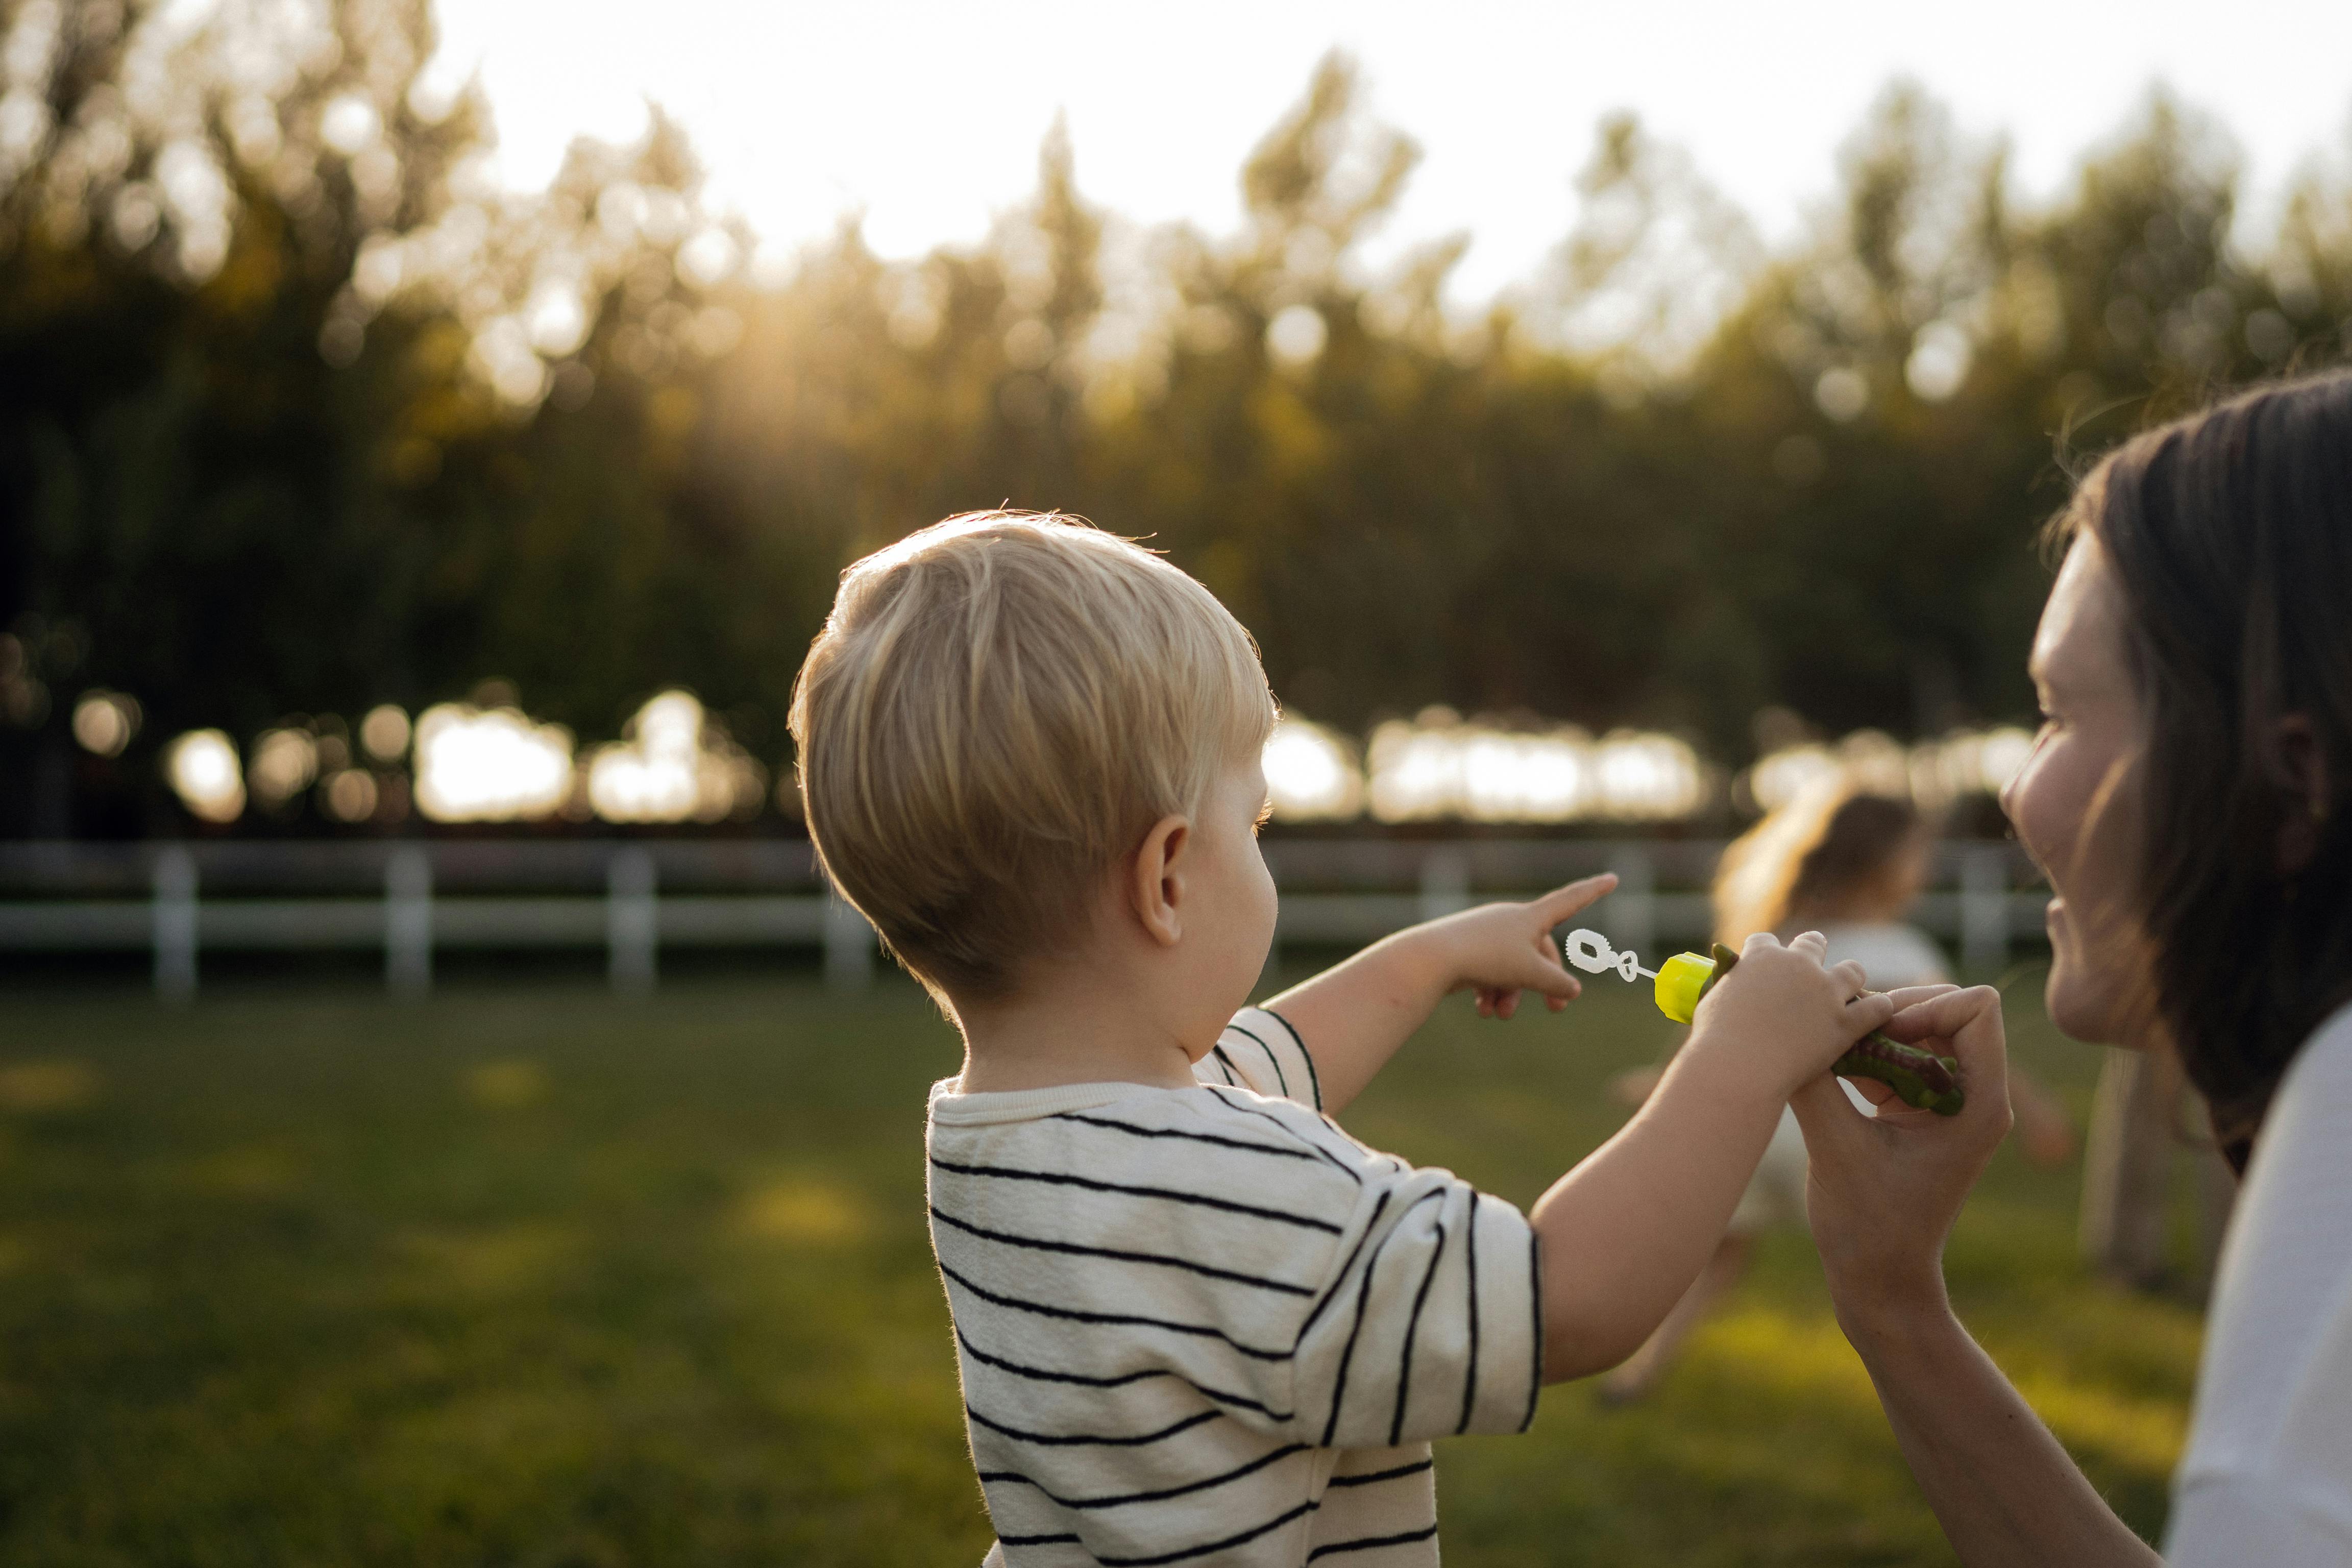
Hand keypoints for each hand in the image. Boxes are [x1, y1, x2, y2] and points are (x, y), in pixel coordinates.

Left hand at [1415, 873, 1615, 1020]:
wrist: (1429, 959)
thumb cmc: (1485, 959)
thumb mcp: (1529, 973)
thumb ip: (1556, 982)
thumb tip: (1573, 990)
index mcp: (1530, 917)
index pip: (1571, 901)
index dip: (1593, 892)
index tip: (1612, 878)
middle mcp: (1510, 920)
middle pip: (1540, 952)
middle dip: (1545, 983)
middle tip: (1555, 1010)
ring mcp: (1487, 933)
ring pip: (1511, 968)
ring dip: (1510, 995)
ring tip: (1498, 1015)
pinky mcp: (1466, 948)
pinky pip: (1488, 971)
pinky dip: (1490, 992)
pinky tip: (1482, 1010)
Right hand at [1685, 930, 1894, 1098]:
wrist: (1737, 1067)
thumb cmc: (1714, 1042)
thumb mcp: (1711, 1006)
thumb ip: (1728, 994)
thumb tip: (1731, 998)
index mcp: (1760, 957)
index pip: (1765, 942)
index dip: (1766, 953)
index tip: (1767, 966)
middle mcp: (1796, 965)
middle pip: (1812, 943)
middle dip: (1812, 952)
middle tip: (1812, 972)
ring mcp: (1824, 991)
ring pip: (1852, 971)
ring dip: (1850, 979)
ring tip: (1849, 994)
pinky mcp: (1844, 1021)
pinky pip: (1875, 1008)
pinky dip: (1879, 1011)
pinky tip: (1878, 1019)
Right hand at [1791, 984, 2011, 1317]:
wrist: (1881, 1280)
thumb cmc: (1867, 1226)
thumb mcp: (1835, 1148)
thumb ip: (1815, 1083)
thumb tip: (1784, 1031)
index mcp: (1979, 1103)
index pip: (1977, 1007)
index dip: (1924, 1006)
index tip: (1876, 1035)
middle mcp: (1976, 1095)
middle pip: (1946, 1007)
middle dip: (1891, 1012)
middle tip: (1844, 1039)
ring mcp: (1950, 1102)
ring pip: (1918, 1028)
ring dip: (1872, 1034)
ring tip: (1832, 1058)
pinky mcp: (1922, 1110)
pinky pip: (1899, 1056)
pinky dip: (1864, 1056)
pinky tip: (1831, 1076)